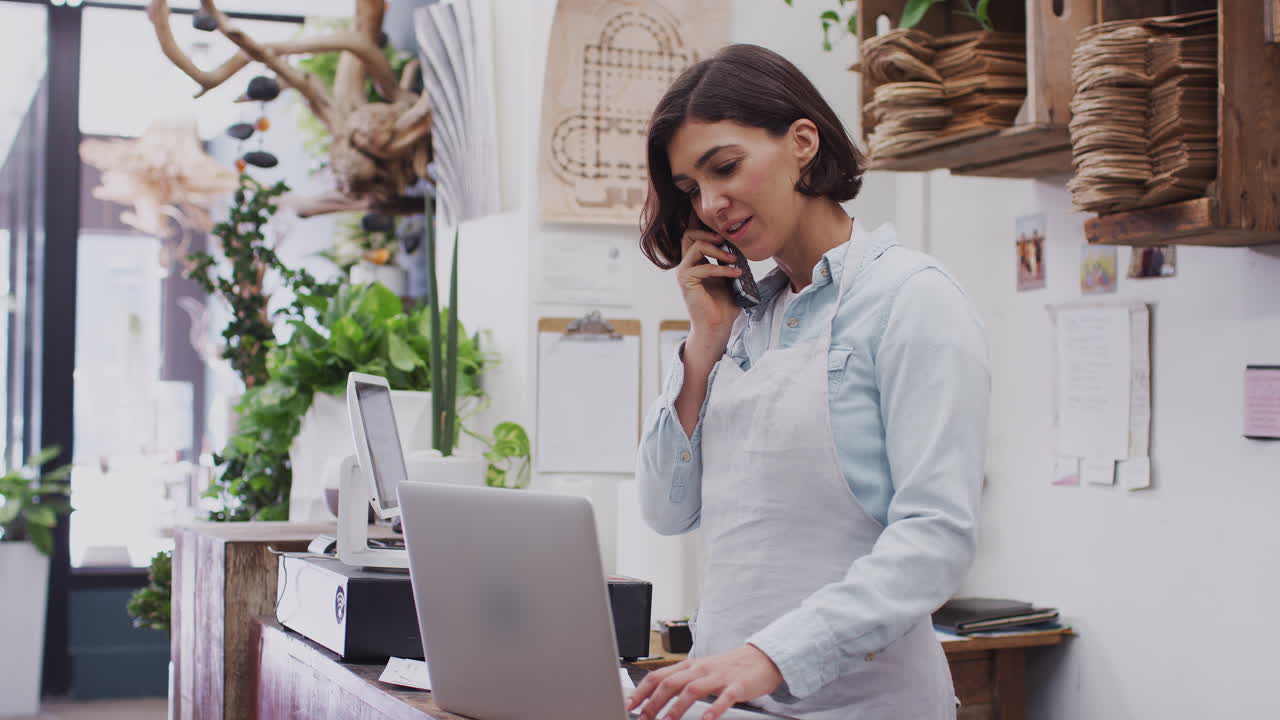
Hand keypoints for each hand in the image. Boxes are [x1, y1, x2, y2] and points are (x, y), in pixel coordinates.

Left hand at [627, 645, 782, 719]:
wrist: (760, 658)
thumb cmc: (727, 668)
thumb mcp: (700, 672)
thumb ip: (680, 682)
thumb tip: (655, 698)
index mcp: (689, 666)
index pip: (658, 676)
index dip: (641, 691)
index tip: (630, 705)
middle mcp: (700, 669)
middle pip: (671, 683)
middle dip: (654, 702)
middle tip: (644, 718)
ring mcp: (719, 677)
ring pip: (693, 689)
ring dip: (678, 707)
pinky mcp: (737, 685)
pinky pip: (725, 697)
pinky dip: (715, 708)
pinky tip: (707, 719)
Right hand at [676, 222, 741, 354]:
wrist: (717, 326)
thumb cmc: (725, 305)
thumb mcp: (730, 276)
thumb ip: (730, 260)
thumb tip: (742, 243)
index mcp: (696, 262)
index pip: (695, 235)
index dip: (705, 226)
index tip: (724, 228)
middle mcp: (687, 264)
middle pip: (689, 234)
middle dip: (709, 232)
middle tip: (727, 240)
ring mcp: (684, 272)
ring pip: (696, 245)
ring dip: (719, 250)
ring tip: (735, 259)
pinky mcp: (686, 281)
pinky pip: (704, 266)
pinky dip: (722, 268)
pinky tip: (736, 273)